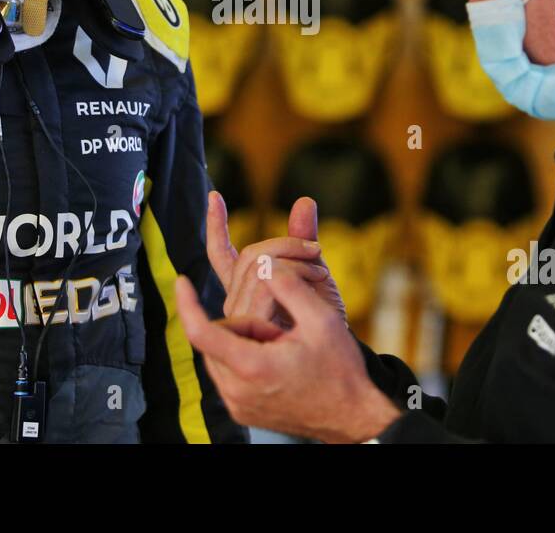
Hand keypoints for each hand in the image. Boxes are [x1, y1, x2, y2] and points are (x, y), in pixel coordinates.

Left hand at [176, 270, 399, 442]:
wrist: (354, 417)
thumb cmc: (340, 369)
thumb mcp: (321, 319)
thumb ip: (289, 285)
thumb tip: (265, 260)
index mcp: (252, 367)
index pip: (201, 332)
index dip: (187, 303)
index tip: (180, 281)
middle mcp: (237, 391)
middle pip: (217, 336)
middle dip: (244, 320)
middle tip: (280, 327)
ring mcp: (238, 405)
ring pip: (222, 352)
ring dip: (245, 338)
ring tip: (282, 343)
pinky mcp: (242, 410)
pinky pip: (229, 371)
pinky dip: (246, 355)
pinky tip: (277, 356)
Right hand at [205, 191, 346, 328]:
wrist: (339, 358)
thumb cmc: (325, 322)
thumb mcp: (315, 272)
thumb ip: (303, 239)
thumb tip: (305, 200)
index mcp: (246, 289)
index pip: (221, 255)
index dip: (216, 226)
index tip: (215, 196)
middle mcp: (237, 302)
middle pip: (249, 254)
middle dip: (286, 243)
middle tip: (317, 250)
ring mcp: (242, 314)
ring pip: (258, 264)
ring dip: (295, 258)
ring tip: (322, 272)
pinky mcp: (253, 323)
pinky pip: (266, 279)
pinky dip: (295, 271)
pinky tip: (316, 277)